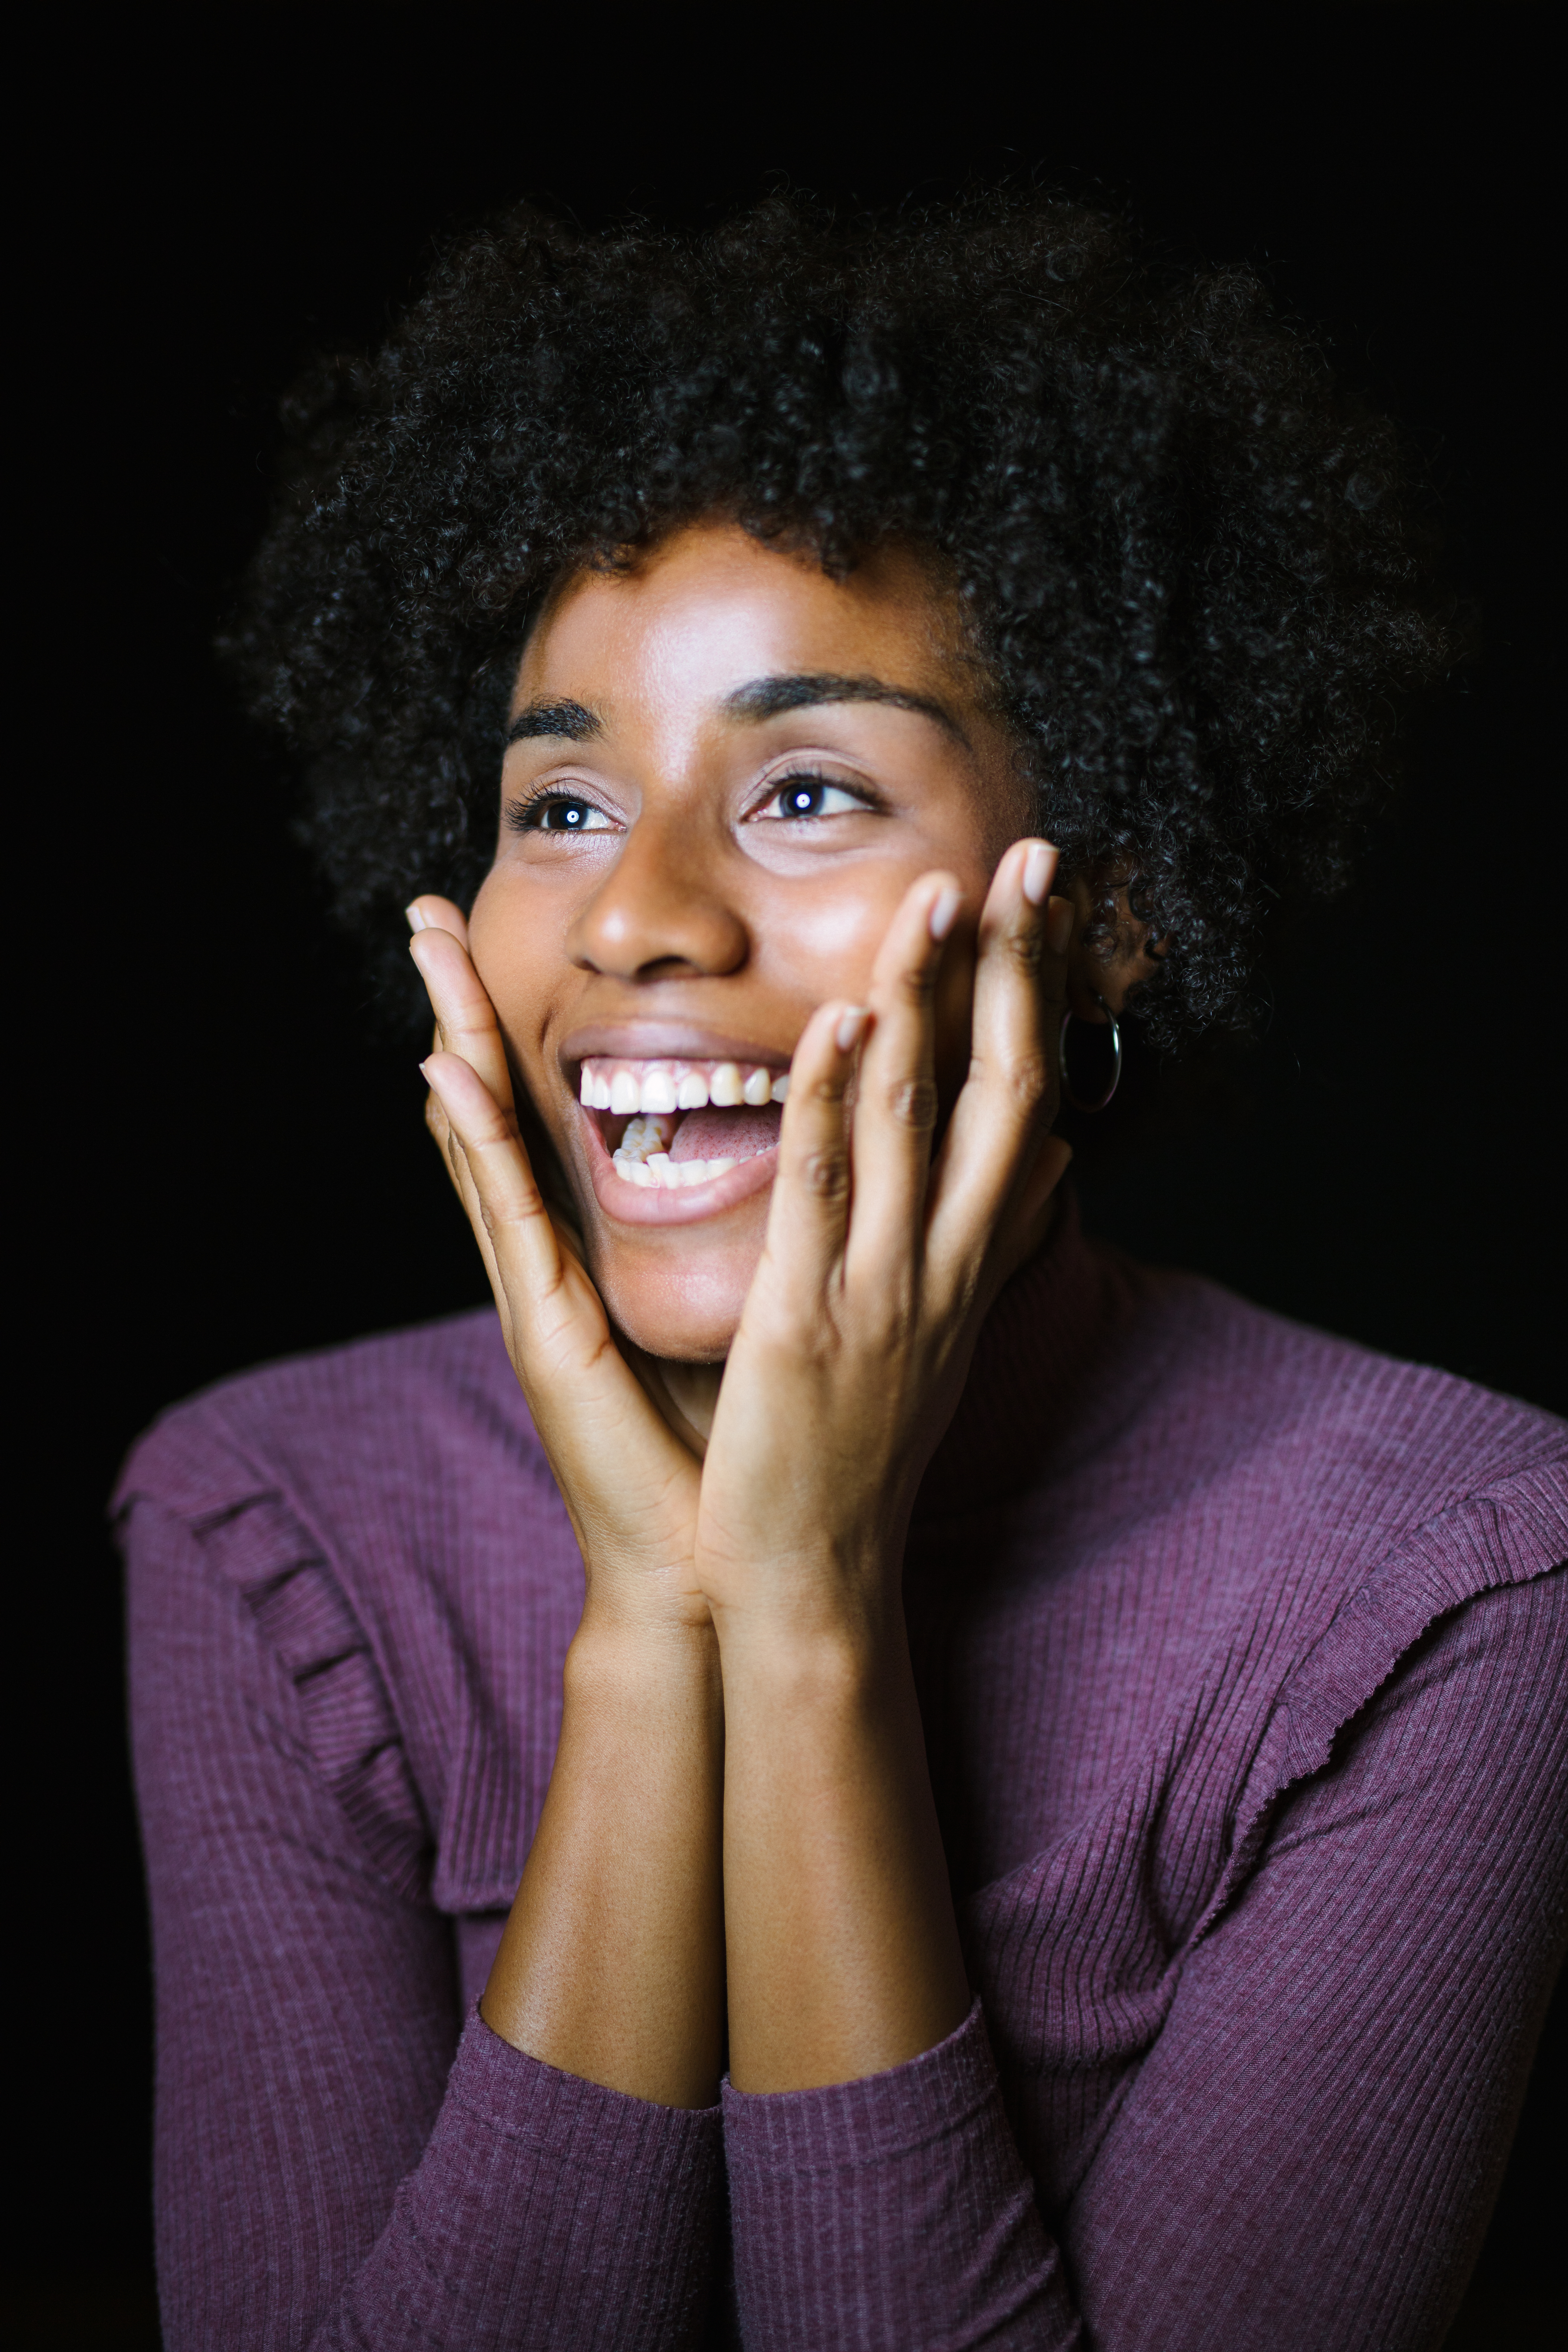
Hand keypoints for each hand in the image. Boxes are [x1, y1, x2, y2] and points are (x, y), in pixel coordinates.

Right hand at [409, 900, 705, 1638]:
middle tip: (430, 909)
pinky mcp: (544, 1326)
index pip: (559, 1111)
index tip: (502, 941)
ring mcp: (539, 1288)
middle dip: (464, 1005)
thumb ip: (765, 1234)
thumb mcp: (749, 1308)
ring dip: (451, 1038)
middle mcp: (557, 1256)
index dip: (524, 1026)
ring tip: (426, 950)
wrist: (706, 1558)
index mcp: (600, 1249)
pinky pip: (507, 1215)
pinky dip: (474, 1142)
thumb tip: (824, 1162)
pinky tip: (444, 1074)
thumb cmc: (734, 1438)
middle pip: (501, 1105)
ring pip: (485, 1139)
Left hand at [694, 838, 1072, 1645]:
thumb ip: (980, 1245)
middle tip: (1027, 860)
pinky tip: (836, 1024)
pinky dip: (831, 1103)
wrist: (811, 1571)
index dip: (1045, 1000)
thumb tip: (1047, 1169)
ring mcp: (880, 1287)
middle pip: (1002, 1089)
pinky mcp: (805, 1315)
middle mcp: (942, 1263)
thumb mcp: (938, 1335)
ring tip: (930, 898)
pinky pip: (822, 1190)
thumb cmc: (861, 1447)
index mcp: (967, 1263)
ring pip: (913, 1119)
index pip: (1027, 1105)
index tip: (1049, 905)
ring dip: (923, 1000)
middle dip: (1015, 970)